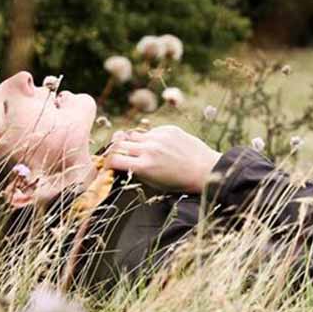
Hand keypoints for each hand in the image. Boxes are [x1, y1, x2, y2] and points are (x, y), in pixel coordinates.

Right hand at [106, 125, 221, 192]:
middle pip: (119, 143)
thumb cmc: (178, 181)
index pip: (113, 158)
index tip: (108, 163)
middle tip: (119, 154)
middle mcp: (150, 149)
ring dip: (130, 142)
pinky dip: (148, 138)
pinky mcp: (168, 129)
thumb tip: (119, 162)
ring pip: (132, 135)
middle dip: (116, 149)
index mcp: (144, 166)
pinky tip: (158, 146)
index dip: (107, 161)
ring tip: (136, 149)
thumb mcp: (153, 183)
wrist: (204, 169)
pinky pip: (150, 131)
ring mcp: (159, 137)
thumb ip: (135, 171)